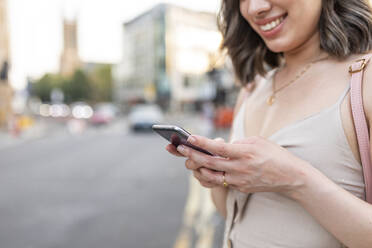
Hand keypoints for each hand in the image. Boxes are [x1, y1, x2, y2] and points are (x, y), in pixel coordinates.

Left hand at [176, 135, 309, 196]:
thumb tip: (222, 146)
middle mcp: (240, 168)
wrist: (291, 177)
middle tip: (179, 148)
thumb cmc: (275, 155)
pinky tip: (203, 169)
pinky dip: (211, 175)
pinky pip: (221, 182)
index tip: (189, 137)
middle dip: (191, 155)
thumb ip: (238, 143)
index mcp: (245, 153)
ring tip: (188, 159)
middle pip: (210, 163)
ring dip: (197, 168)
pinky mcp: (240, 188)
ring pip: (211, 176)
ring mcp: (239, 180)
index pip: (218, 147)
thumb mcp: (257, 141)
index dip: (202, 143)